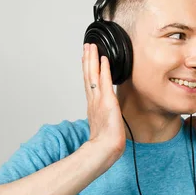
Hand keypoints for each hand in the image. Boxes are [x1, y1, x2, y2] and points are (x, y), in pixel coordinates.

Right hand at [82, 43, 125, 158]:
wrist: (104, 149)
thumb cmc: (105, 142)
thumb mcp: (104, 125)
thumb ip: (105, 117)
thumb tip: (108, 116)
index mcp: (92, 105)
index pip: (89, 82)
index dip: (88, 69)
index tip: (87, 57)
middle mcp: (93, 100)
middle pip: (88, 75)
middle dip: (87, 59)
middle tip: (87, 45)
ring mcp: (99, 100)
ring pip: (93, 75)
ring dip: (92, 59)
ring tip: (92, 46)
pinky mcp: (107, 101)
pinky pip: (105, 81)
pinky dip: (104, 69)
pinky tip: (104, 59)